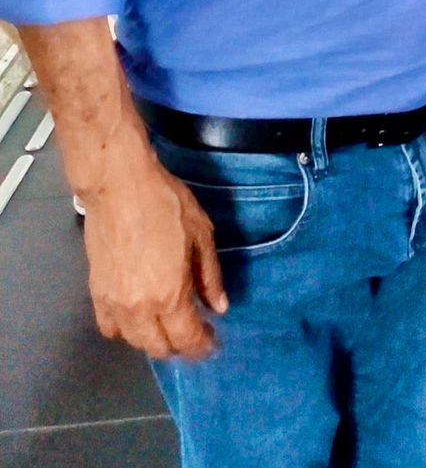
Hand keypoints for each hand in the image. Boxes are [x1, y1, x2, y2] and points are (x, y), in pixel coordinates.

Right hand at [80, 146, 227, 359]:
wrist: (120, 189)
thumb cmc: (167, 206)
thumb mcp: (202, 236)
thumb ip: (210, 277)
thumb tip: (219, 307)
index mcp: (169, 295)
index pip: (186, 338)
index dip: (202, 346)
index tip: (213, 344)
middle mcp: (139, 309)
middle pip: (158, 348)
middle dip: (180, 347)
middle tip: (197, 335)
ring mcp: (113, 304)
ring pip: (133, 342)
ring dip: (154, 341)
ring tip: (171, 328)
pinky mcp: (95, 294)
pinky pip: (109, 328)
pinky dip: (127, 332)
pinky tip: (141, 318)